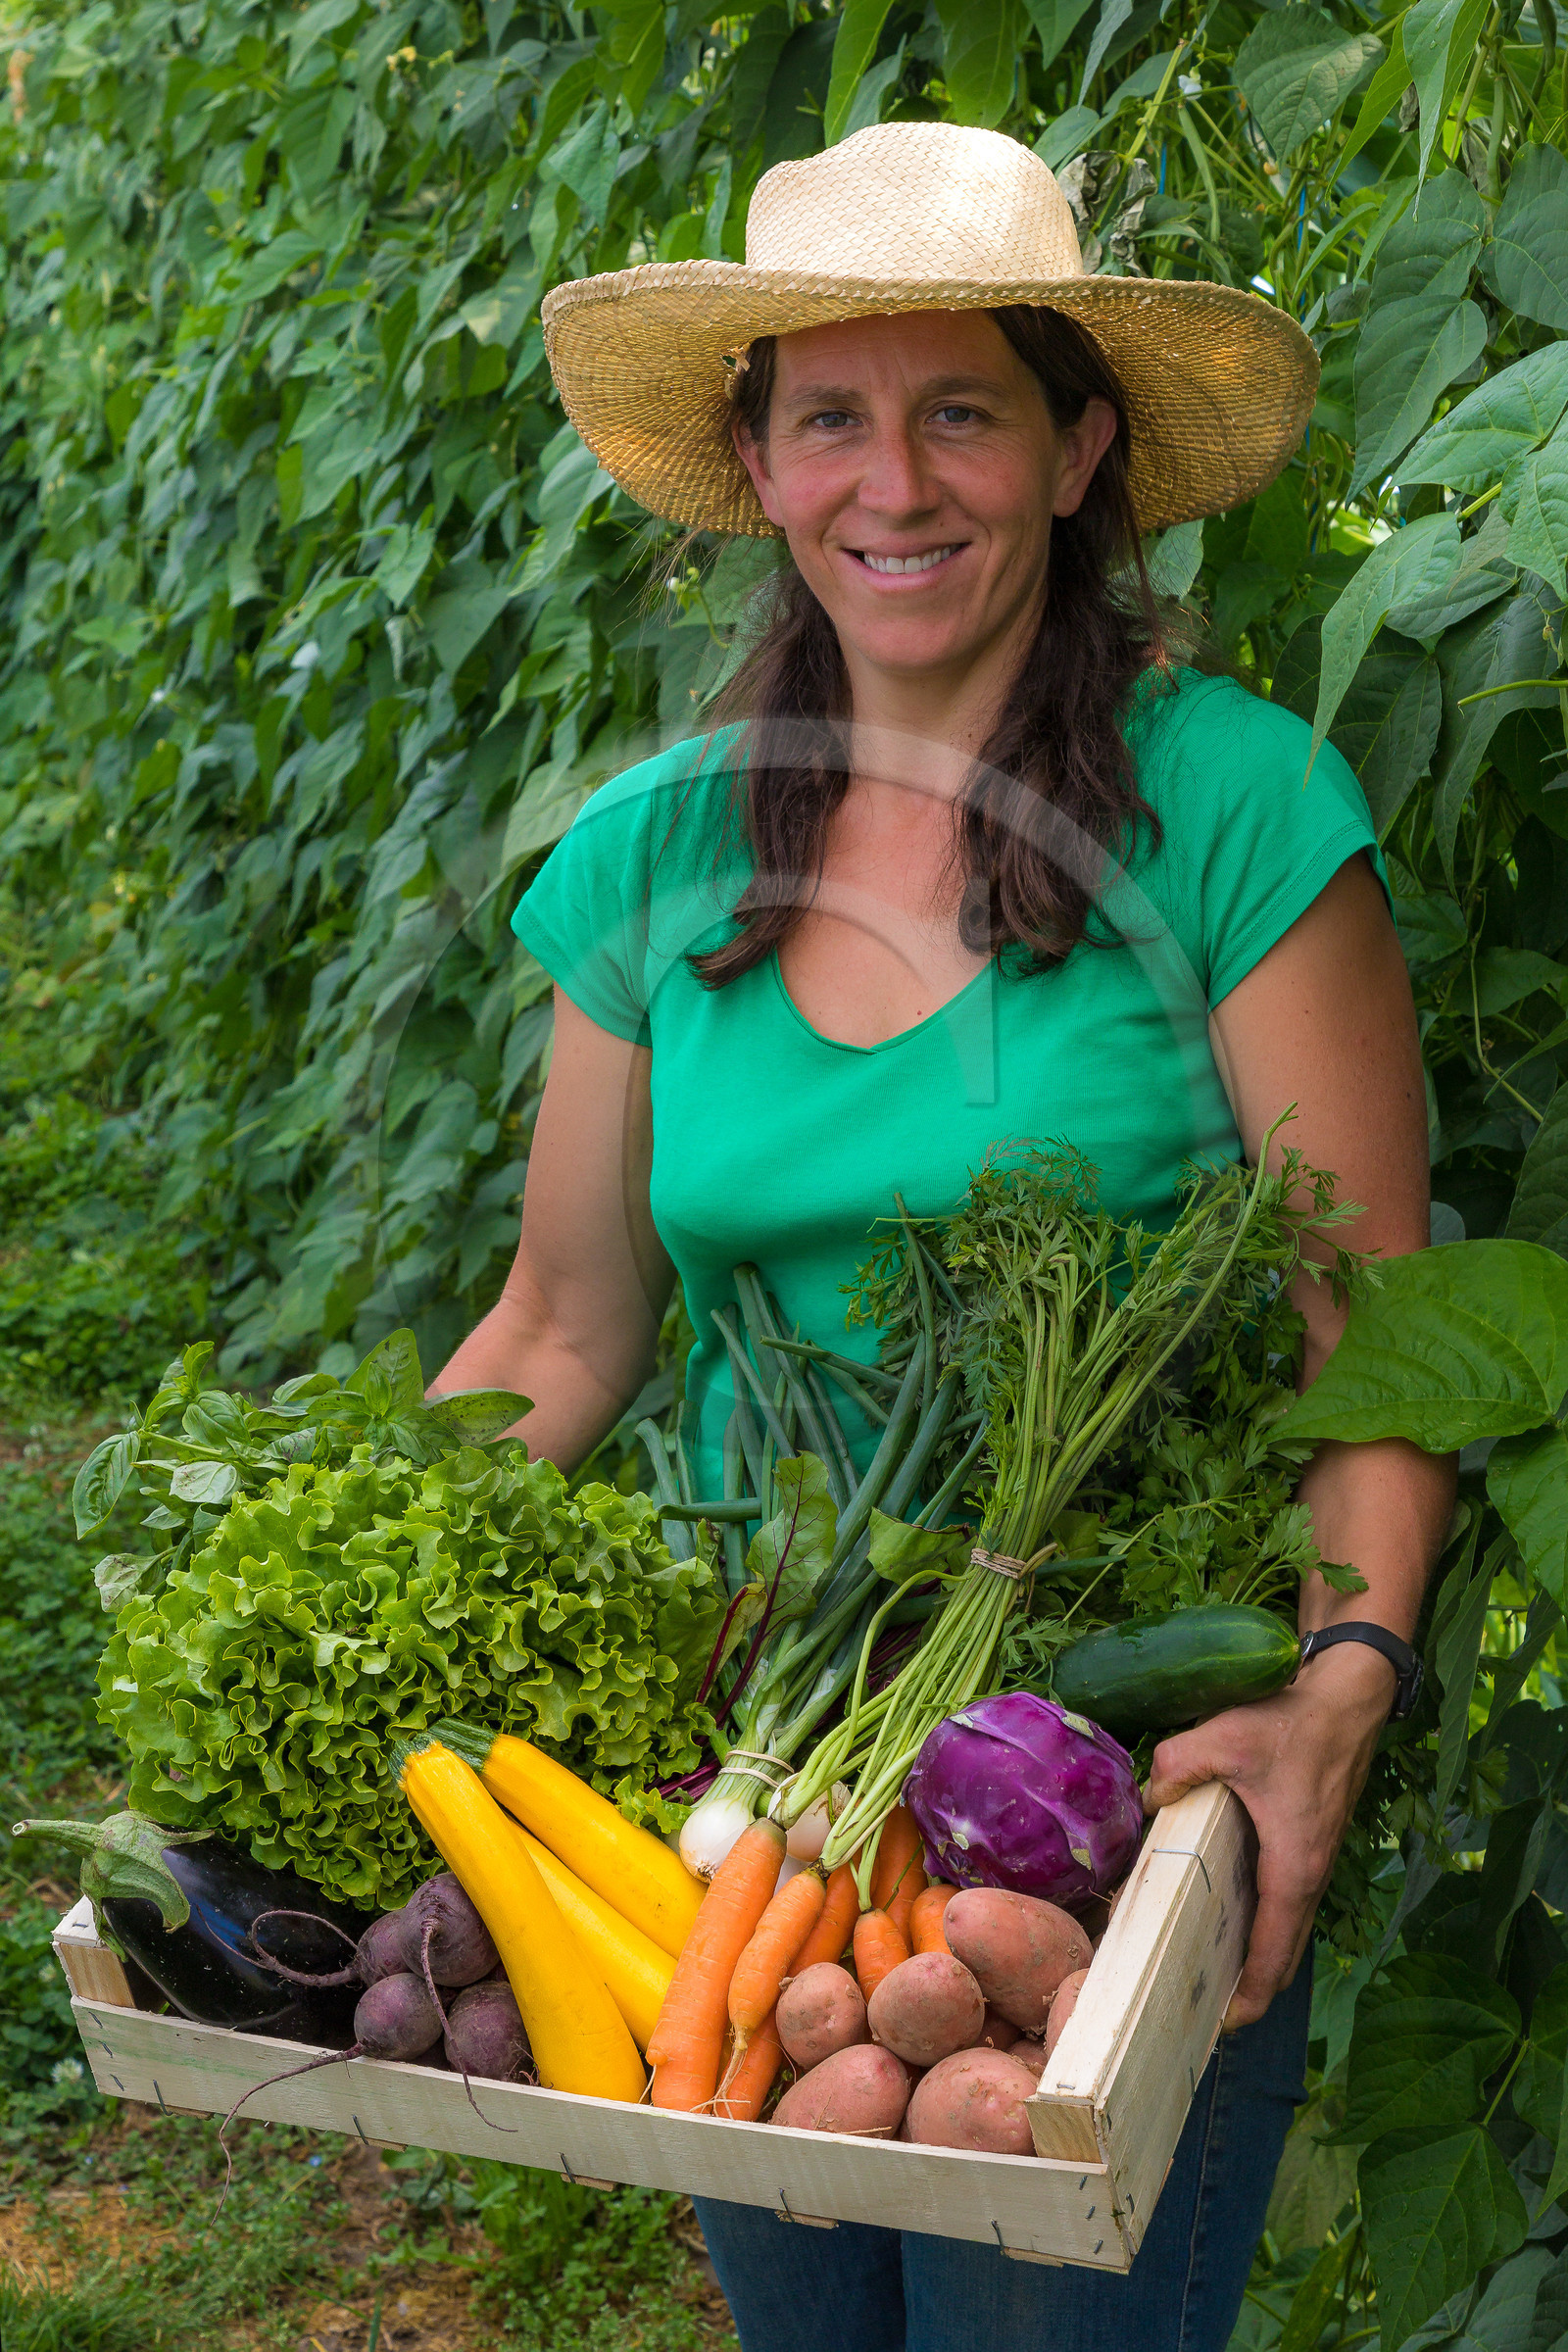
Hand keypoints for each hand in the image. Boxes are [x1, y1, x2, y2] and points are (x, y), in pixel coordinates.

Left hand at [1143, 1639, 1396, 2029]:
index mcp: (1293, 1870)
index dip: (1247, 1999)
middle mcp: (1308, 1878)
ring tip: (1194, 1969)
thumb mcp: (1225, 1737)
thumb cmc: (1294, 1723)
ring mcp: (1311, 1863)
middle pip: (1278, 1956)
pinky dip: (1255, 1921)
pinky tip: (1213, 1909)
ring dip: (1248, 1956)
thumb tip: (1149, 1797)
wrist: (1345, 1698)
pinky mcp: (1306, 1845)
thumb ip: (1178, 1766)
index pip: (1273, 1958)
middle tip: (1191, 2011)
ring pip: (1280, 1929)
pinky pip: (1280, 1901)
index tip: (1214, 2028)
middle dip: (1243, 1990)